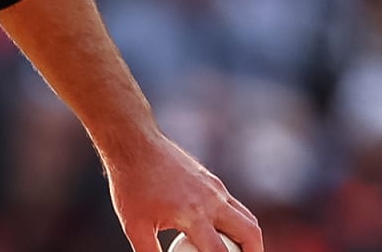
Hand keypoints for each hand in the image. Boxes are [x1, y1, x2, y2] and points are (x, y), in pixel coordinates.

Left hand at [103, 133, 261, 251]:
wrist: (134, 143)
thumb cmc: (131, 184)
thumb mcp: (134, 225)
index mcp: (193, 214)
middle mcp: (211, 200)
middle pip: (250, 233)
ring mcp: (215, 188)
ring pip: (247, 217)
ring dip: (250, 238)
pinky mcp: (212, 180)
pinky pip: (234, 205)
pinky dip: (238, 221)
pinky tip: (224, 231)